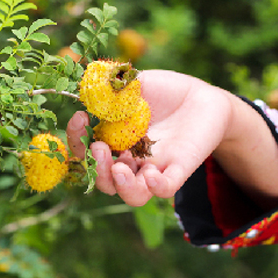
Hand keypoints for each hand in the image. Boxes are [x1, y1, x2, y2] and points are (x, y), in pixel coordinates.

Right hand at [67, 70, 277, 206]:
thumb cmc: (165, 90)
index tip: (79, 118)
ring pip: (133, 194)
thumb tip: (87, 87)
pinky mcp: (178, 169)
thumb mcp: (136, 83)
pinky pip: (165, 188)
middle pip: (105, 180)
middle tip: (98, 148)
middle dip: (96, 168)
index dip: (76, 140)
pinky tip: (150, 175)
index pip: (86, 152)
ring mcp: (153, 168)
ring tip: (119, 167)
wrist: (201, 97)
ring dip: (120, 185)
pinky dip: (156, 187)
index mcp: (113, 141)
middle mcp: (130, 160)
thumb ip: (113, 86)